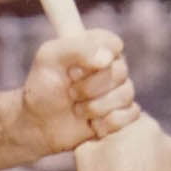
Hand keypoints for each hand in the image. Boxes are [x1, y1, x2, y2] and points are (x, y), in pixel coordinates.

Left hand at [19, 29, 138, 158]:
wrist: (39, 125)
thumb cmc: (42, 87)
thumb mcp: (50, 59)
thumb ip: (77, 48)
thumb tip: (108, 58)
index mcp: (97, 45)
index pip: (114, 44)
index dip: (95, 60)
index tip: (73, 71)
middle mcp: (112, 65)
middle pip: (120, 72)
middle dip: (90, 88)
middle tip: (70, 93)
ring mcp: (118, 90)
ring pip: (126, 95)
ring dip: (96, 107)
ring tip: (77, 111)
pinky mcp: (121, 113)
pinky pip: (131, 114)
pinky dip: (109, 123)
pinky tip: (92, 125)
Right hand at [74, 111, 170, 170]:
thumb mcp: (85, 153)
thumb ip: (93, 136)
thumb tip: (96, 135)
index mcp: (146, 127)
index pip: (130, 121)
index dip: (116, 134)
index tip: (107, 148)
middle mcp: (168, 144)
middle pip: (147, 145)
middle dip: (134, 154)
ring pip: (160, 167)